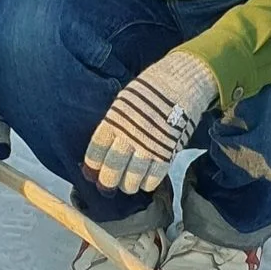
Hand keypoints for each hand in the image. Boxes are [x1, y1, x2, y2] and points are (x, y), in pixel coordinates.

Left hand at [82, 49, 219, 194]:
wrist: (179, 84)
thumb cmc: (149, 91)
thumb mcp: (123, 102)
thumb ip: (114, 124)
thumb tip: (106, 147)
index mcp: (113, 121)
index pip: (96, 150)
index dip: (92, 165)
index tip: (91, 172)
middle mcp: (128, 135)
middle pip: (112, 168)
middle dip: (108, 181)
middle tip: (108, 185)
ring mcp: (148, 145)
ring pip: (132, 177)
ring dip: (128, 185)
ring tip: (128, 185)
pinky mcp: (167, 152)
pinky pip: (154, 176)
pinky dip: (148, 183)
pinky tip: (146, 183)